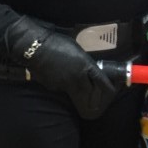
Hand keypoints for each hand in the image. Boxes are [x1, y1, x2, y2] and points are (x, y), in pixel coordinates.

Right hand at [3, 16, 127, 118]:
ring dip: (81, 94)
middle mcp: (77, 77)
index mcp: (84, 65)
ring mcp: (64, 83)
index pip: (101, 82)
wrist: (35, 47)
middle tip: (98, 104)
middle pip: (90, 94)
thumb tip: (91, 72)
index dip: (108, 89)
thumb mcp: (77, 50)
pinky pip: (63, 89)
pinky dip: (64, 86)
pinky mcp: (54, 87)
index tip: (112, 92)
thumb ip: (85, 62)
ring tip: (79, 91)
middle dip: (96, 100)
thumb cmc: (57, 43)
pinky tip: (60, 78)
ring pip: (77, 94)